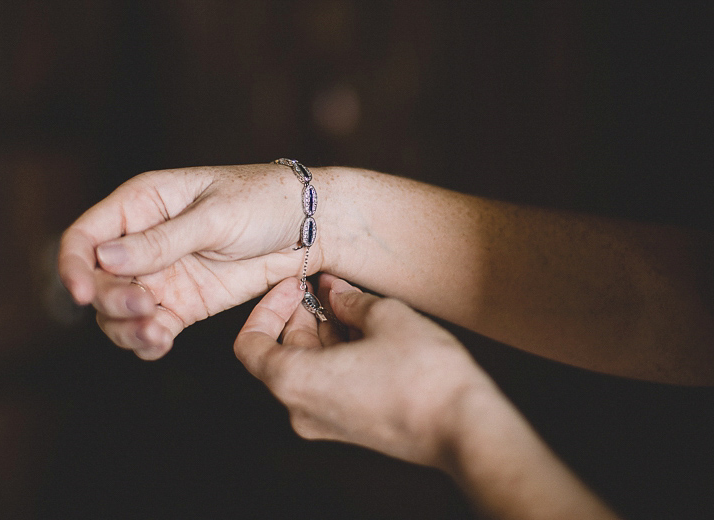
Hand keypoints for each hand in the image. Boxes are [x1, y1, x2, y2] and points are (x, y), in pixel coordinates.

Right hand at [59, 164, 320, 358]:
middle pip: (96, 282)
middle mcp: (141, 242)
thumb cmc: (262, 201)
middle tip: (145, 308)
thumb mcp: (214, 215)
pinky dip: (147, 341)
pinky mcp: (182, 303)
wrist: (308, 227)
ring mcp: (161, 275)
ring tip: (157, 334)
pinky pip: (150, 328)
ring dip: (126, 329)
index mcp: (140, 204)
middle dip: (110, 301)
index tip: (82, 295)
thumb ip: (162, 240)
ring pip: (117, 312)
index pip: (84, 236)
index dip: (72, 266)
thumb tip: (105, 259)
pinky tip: (162, 342)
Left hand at [233, 273, 499, 468]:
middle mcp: (301, 409)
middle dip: (301, 315)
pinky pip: (328, 384)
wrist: (464, 426)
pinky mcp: (349, 427)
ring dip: (323, 332)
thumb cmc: (423, 376)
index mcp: (294, 381)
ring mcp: (325, 422)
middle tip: (328, 288)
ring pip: (307, 368)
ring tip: (354, 305)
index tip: (294, 286)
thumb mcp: (384, 317)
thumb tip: (334, 290)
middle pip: (280, 353)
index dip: (267, 308)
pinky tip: (367, 330)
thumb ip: (349, 300)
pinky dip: (338, 354)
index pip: (250, 344)